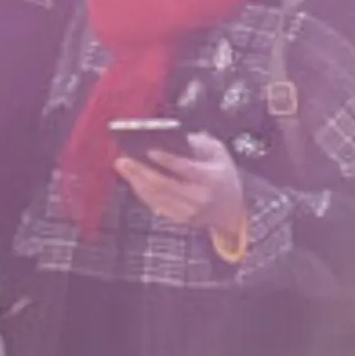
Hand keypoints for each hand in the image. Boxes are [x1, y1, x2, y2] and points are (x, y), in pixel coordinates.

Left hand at [117, 132, 251, 247]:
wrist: (231, 210)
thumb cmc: (223, 175)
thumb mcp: (219, 154)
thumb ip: (199, 144)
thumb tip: (171, 136)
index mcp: (212, 178)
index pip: (186, 169)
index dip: (167, 160)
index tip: (149, 150)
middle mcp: (200, 197)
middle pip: (164, 184)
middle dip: (141, 171)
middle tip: (123, 159)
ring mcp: (189, 211)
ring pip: (156, 196)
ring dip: (136, 181)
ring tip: (123, 166)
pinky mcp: (179, 219)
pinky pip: (155, 204)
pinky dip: (141, 191)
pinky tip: (133, 179)